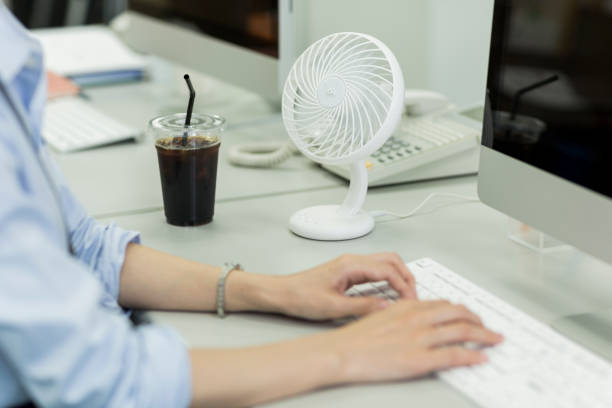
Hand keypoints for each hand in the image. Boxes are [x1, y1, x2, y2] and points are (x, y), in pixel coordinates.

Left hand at [278, 253, 416, 319]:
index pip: (388, 270)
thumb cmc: (301, 297)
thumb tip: (387, 307)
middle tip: (414, 296)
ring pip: (384, 262)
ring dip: (399, 276)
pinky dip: (388, 278)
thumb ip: (362, 307)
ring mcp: (350, 264)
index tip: (411, 301)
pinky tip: (390, 293)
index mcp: (350, 265)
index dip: (404, 286)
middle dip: (407, 277)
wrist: (282, 293)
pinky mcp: (348, 272)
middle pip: (391, 260)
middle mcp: (352, 261)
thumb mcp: (333, 307)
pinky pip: (375, 270)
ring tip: (406, 295)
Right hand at [326, 299, 502, 382]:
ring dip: (484, 336)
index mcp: (408, 307)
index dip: (462, 311)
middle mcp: (417, 319)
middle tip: (487, 328)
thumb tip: (418, 318)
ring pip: (463, 331)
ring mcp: (420, 338)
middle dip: (479, 320)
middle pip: (459, 313)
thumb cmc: (356, 338)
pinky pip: (454, 355)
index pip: (444, 304)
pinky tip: (480, 358)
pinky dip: (472, 356)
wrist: (342, 352)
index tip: (470, 316)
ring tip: (494, 340)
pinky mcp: (419, 359)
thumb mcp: (381, 316)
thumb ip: (402, 314)